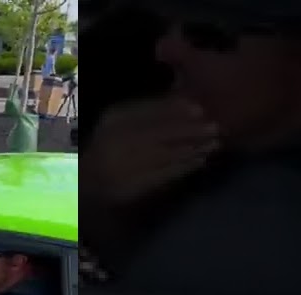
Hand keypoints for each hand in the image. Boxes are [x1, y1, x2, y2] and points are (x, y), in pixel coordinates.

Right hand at [85, 97, 220, 205]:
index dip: (176, 110)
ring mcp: (123, 165)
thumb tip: (182, 101)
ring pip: (165, 153)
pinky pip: (163, 175)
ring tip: (213, 144)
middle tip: (215, 127)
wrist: (85, 186)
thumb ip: (143, 112)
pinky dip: (183, 167)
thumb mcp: (118, 124)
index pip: (148, 111)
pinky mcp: (131, 187)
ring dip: (192, 149)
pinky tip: (199, 162)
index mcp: (114, 119)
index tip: (199, 108)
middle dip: (190, 130)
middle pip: (161, 132)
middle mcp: (116, 140)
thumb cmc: (109, 150)